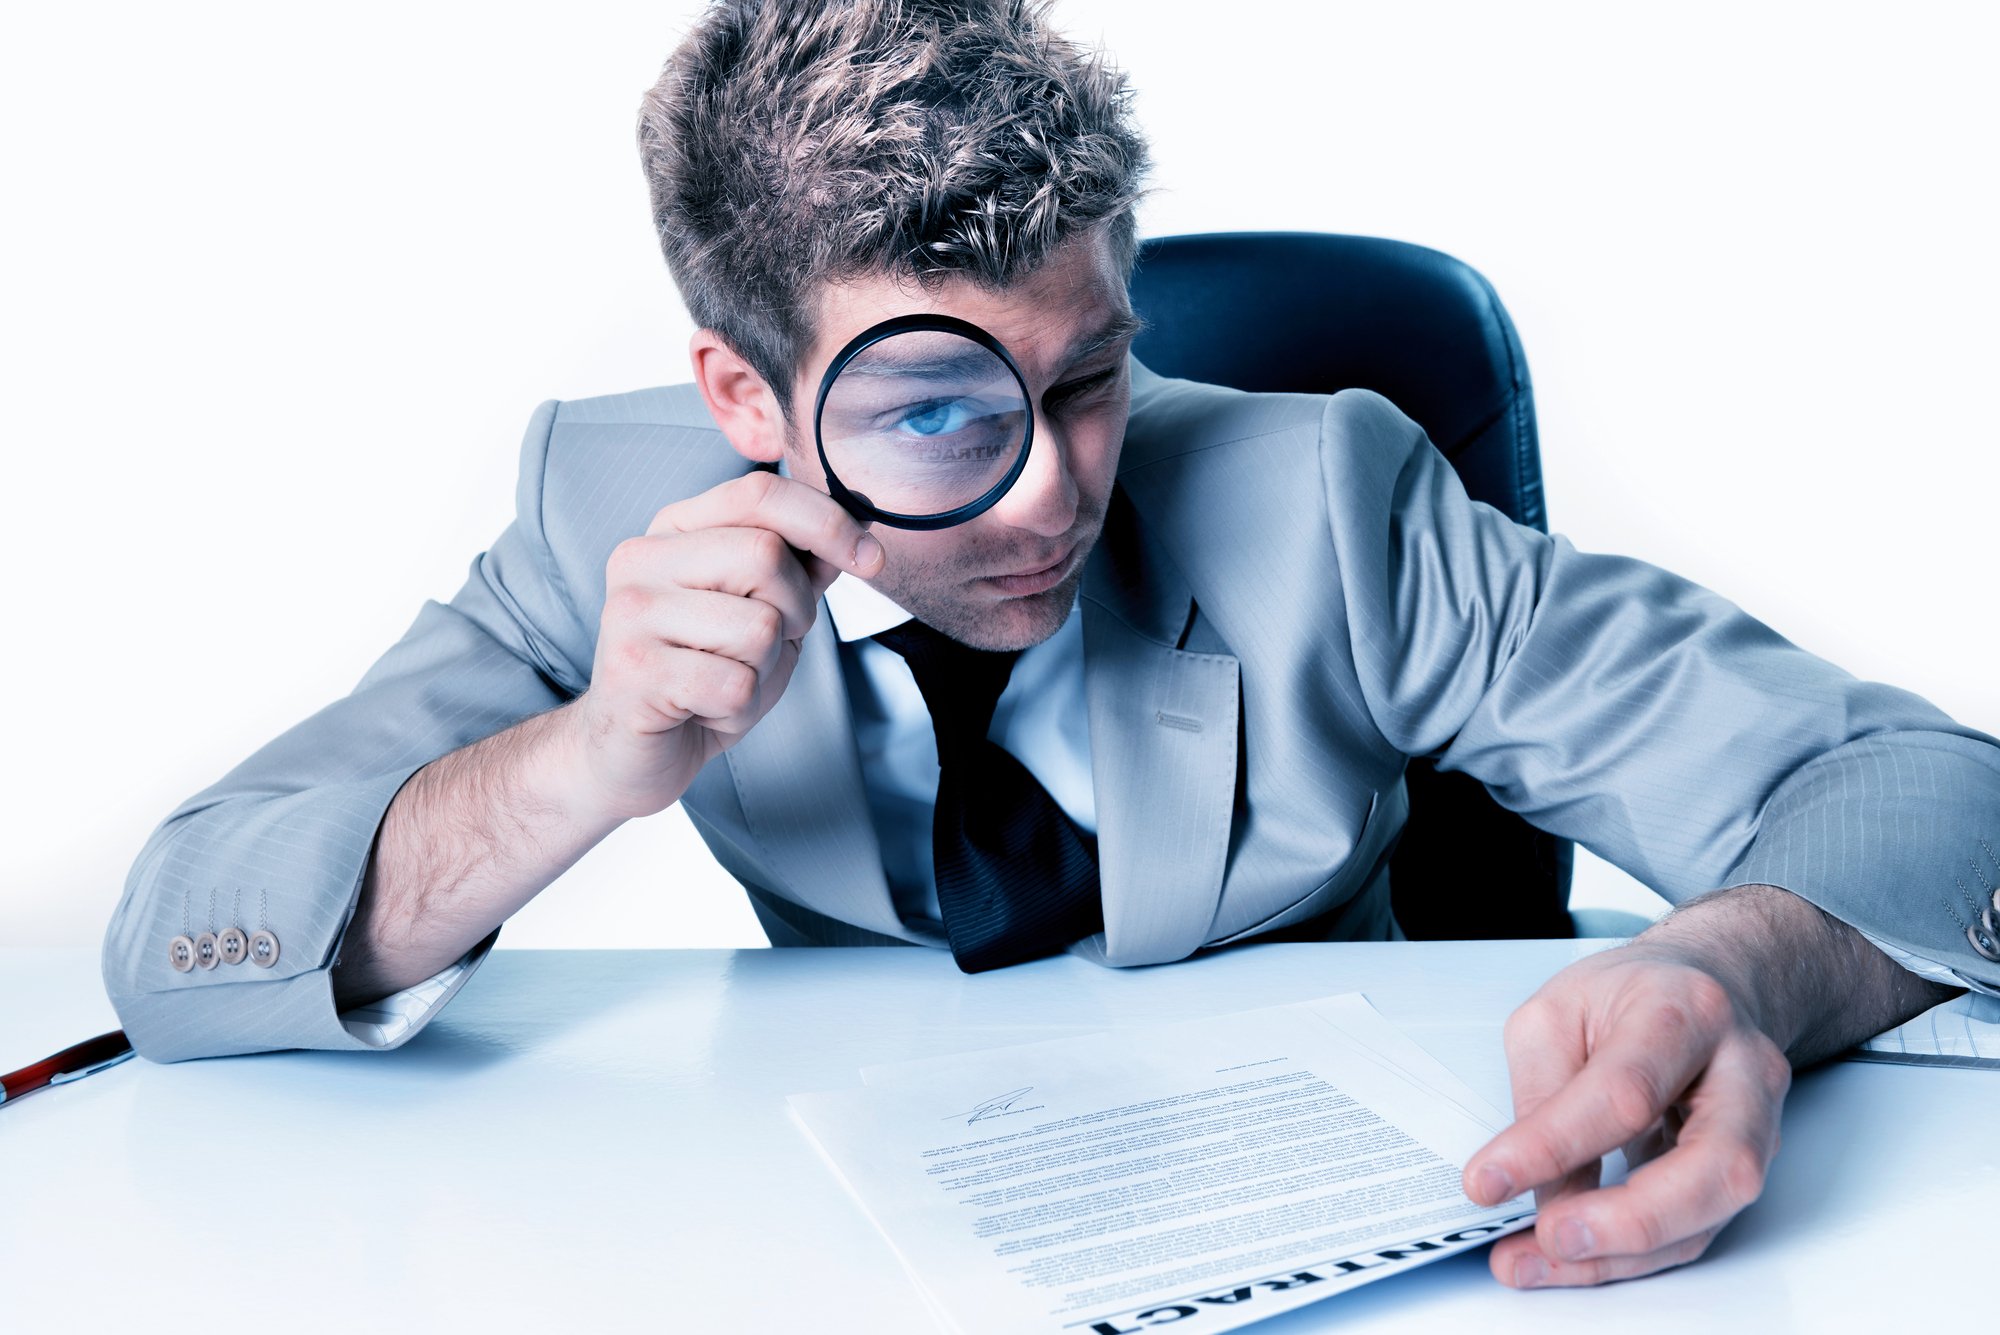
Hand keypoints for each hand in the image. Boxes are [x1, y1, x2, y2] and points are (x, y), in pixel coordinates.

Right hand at [572, 470, 882, 817]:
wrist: (629, 753)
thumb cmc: (700, 678)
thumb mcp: (759, 613)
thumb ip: (797, 570)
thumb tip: (855, 535)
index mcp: (674, 529)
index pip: (760, 493)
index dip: (827, 521)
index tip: (870, 557)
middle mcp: (643, 558)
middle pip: (766, 555)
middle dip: (797, 611)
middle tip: (768, 646)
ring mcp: (629, 612)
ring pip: (759, 626)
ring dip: (765, 668)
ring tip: (726, 680)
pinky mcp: (632, 671)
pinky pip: (735, 684)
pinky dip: (740, 708)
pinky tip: (705, 710)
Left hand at [1461, 944, 1792, 1286]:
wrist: (1705, 985)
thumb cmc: (1628, 994)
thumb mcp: (1556, 1015)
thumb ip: (1545, 1097)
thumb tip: (1539, 1191)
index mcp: (1683, 1011)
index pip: (1623, 1090)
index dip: (1553, 1144)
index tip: (1488, 1181)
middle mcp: (1741, 1070)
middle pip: (1712, 1165)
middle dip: (1628, 1219)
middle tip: (1548, 1238)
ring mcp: (1758, 1124)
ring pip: (1712, 1211)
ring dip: (1622, 1253)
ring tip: (1538, 1261)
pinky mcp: (1745, 1167)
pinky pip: (1696, 1227)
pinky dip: (1631, 1254)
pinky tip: (1574, 1259)